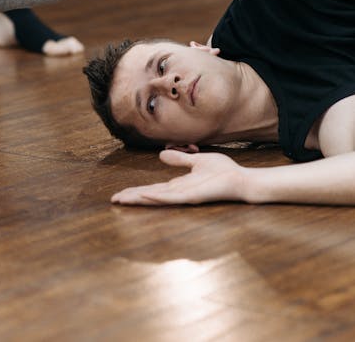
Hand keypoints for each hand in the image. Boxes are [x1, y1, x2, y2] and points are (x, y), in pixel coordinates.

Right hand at [111, 150, 247, 204]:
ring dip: (138, 199)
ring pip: (156, 198)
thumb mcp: (197, 160)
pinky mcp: (192, 197)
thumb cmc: (223, 172)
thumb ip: (179, 159)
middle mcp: (178, 192)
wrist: (241, 180)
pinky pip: (171, 198)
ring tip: (122, 200)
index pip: (152, 188)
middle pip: (149, 195)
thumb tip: (161, 154)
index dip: (136, 190)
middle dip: (132, 197)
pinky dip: (156, 197)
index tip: (121, 193)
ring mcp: (184, 196)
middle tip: (114, 200)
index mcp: (179, 185)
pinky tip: (144, 196)